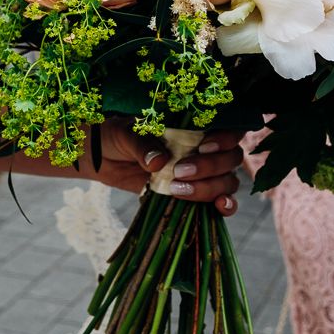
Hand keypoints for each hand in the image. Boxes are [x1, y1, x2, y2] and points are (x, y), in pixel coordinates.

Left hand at [88, 118, 242, 216]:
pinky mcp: (193, 194)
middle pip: (230, 158)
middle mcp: (203, 149)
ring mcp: (201, 173)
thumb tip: (158, 161)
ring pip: (226, 181)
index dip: (224, 139)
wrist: (103, 157)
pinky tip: (219, 207)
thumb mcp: (126, 134)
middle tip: (178, 172)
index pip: (228, 129)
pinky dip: (225, 206)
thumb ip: (142, 144)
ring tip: (176, 190)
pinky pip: (220, 201)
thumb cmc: (118, 136)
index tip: (204, 146)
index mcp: (194, 126)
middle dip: (209, 168)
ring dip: (209, 189)